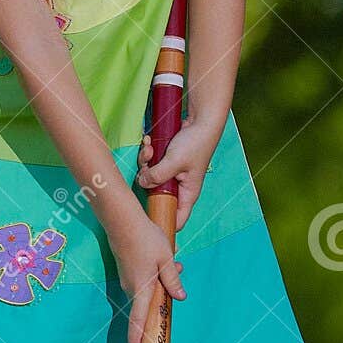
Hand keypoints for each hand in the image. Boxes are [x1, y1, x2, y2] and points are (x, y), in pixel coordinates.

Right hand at [109, 212, 185, 342]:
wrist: (122, 219)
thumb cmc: (146, 238)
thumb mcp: (166, 258)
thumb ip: (172, 279)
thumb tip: (180, 297)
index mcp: (142, 287)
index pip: (139, 318)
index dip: (137, 337)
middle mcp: (131, 286)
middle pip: (148, 303)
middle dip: (164, 296)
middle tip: (178, 272)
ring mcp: (126, 278)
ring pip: (147, 288)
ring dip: (161, 281)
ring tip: (174, 261)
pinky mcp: (125, 269)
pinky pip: (142, 279)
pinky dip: (155, 273)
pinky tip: (163, 256)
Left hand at [136, 117, 218, 232]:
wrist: (200, 120)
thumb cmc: (195, 143)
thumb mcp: (174, 162)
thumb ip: (156, 175)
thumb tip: (141, 183)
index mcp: (187, 194)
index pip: (177, 219)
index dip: (163, 222)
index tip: (146, 221)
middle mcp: (179, 186)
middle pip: (155, 195)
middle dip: (147, 179)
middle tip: (148, 165)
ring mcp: (171, 174)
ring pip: (150, 177)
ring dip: (146, 161)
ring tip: (150, 148)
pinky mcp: (166, 162)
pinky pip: (151, 163)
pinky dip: (148, 152)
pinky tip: (150, 141)